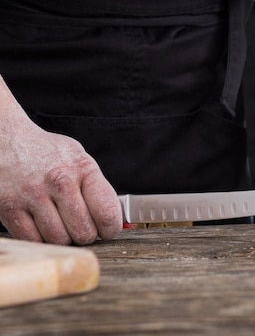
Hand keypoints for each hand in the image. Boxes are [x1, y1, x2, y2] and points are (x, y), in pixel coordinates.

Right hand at [0, 79, 121, 243]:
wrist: (7, 140)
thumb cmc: (48, 153)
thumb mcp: (79, 159)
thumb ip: (97, 187)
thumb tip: (117, 219)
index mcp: (83, 168)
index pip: (107, 213)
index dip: (111, 229)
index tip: (107, 230)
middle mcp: (59, 181)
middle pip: (84, 231)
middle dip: (86, 234)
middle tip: (80, 226)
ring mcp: (33, 195)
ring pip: (59, 239)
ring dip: (63, 238)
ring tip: (60, 224)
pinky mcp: (9, 207)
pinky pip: (32, 240)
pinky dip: (40, 239)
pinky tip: (42, 226)